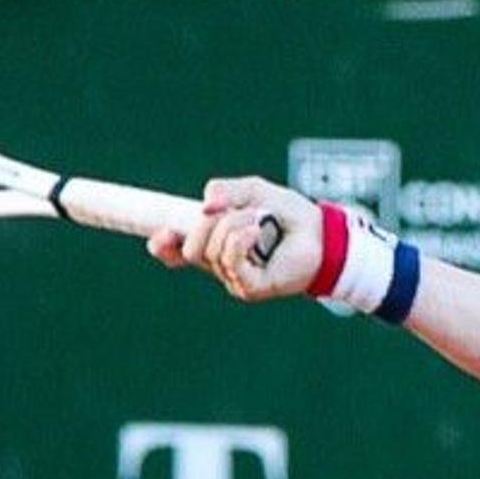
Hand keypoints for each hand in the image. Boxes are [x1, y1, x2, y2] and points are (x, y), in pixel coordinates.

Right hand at [145, 176, 316, 299]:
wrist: (319, 233)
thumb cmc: (288, 214)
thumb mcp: (253, 191)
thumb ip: (226, 191)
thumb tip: (205, 205)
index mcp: (215, 244)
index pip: (178, 252)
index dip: (164, 245)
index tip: (160, 234)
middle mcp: (221, 264)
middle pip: (190, 249)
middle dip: (206, 224)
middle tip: (231, 211)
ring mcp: (235, 279)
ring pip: (212, 251)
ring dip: (234, 225)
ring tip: (258, 218)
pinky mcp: (251, 287)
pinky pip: (231, 262)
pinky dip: (239, 240)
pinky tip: (254, 229)